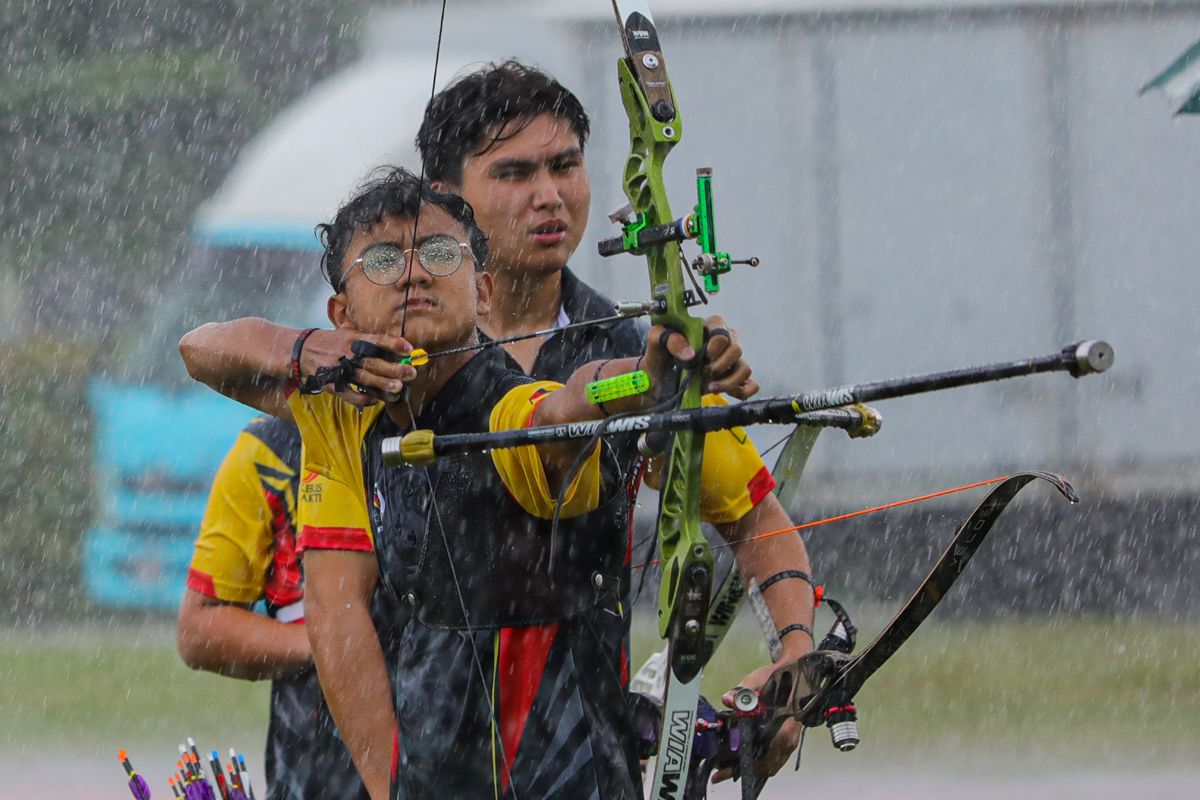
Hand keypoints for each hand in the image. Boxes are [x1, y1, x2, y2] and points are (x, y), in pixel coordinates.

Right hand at [300, 330, 416, 405]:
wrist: (301, 350)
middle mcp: (347, 353)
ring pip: (364, 378)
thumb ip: (368, 341)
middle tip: (411, 373)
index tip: (410, 348)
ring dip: (382, 384)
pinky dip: (362, 398)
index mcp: (353, 338)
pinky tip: (376, 401)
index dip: (394, 344)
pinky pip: (349, 394)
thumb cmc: (330, 342)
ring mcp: (339, 369)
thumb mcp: (348, 334)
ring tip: (398, 388)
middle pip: (373, 361)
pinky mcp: (332, 384)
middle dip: (394, 368)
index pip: (377, 340)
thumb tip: (396, 348)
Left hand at [643, 316, 757, 399]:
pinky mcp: (733, 380)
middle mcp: (724, 343)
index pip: (723, 330)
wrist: (657, 380)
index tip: (702, 356)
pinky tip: (726, 393)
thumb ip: (670, 339)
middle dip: (720, 365)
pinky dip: (743, 391)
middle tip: (703, 372)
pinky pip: (751, 384)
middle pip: (736, 349)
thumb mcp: (656, 340)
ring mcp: (731, 363)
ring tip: (710, 388)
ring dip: (729, 381)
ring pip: (745, 368)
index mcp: (709, 327)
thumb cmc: (659, 355)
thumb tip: (691, 354)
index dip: (715, 345)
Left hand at [711, 662, 802, 784]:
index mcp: (784, 727)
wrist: (800, 670)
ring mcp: (791, 742)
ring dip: (752, 768)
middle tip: (721, 772)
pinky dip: (761, 763)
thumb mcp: (758, 678)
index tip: (724, 770)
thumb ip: (742, 690)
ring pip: (771, 765)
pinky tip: (746, 758)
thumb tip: (727, 699)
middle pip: (765, 766)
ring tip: (730, 768)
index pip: (761, 754)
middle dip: (743, 770)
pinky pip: (775, 760)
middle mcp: (789, 739)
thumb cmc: (780, 675)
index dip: (741, 763)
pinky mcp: (790, 741)